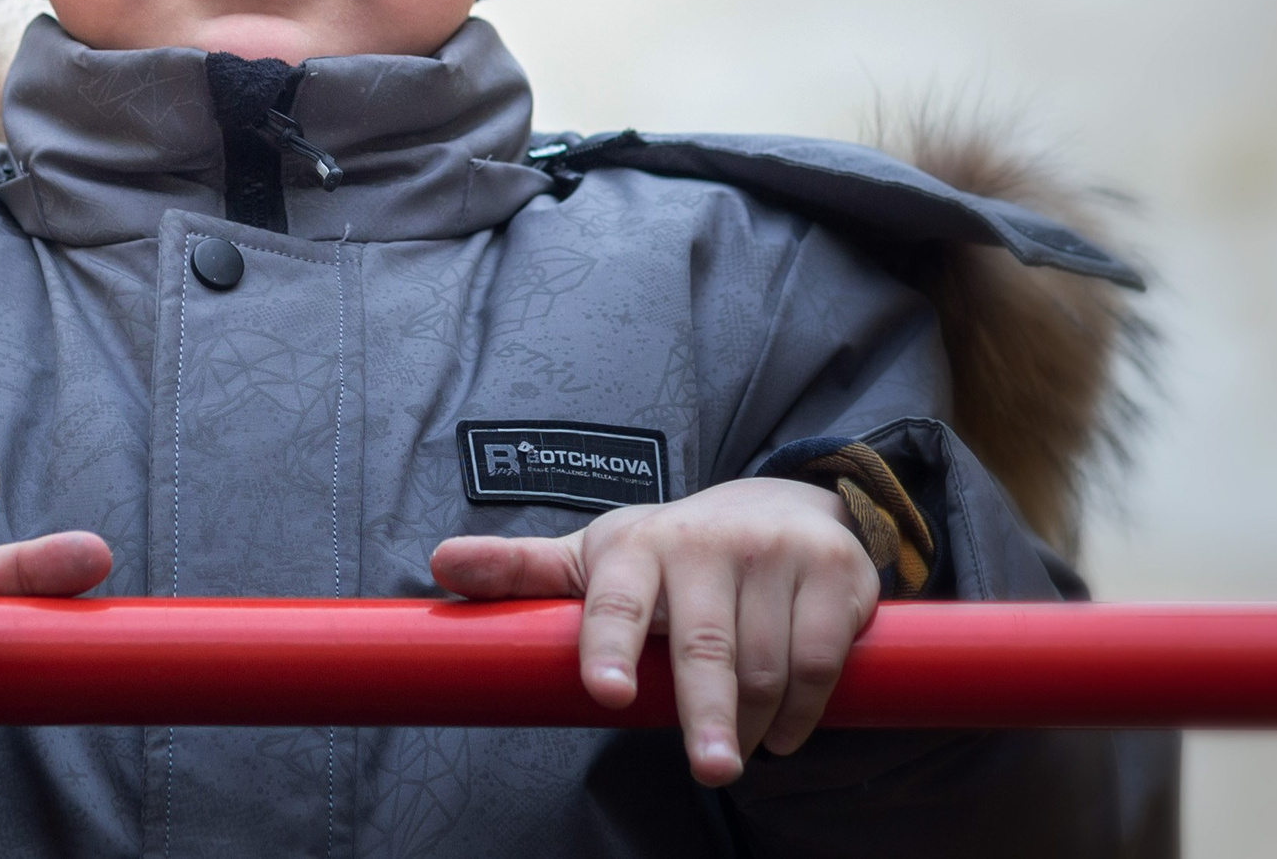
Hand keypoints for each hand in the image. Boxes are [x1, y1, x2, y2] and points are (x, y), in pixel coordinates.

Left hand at [430, 477, 876, 785]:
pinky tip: (785, 728)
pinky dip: (805, 708)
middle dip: (706, 714)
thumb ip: (522, 571)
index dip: (608, 644)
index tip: (608, 694)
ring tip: (737, 750)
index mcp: (635, 544)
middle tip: (710, 771)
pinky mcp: (835, 571)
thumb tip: (441, 564)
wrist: (780, 505)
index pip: (615, 599)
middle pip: (704, 645)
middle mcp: (706, 541)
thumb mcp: (594, 556)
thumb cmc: (669, 552)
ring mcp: (774, 552)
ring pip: (767, 665)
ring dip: (755, 724)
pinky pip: (821, 659)